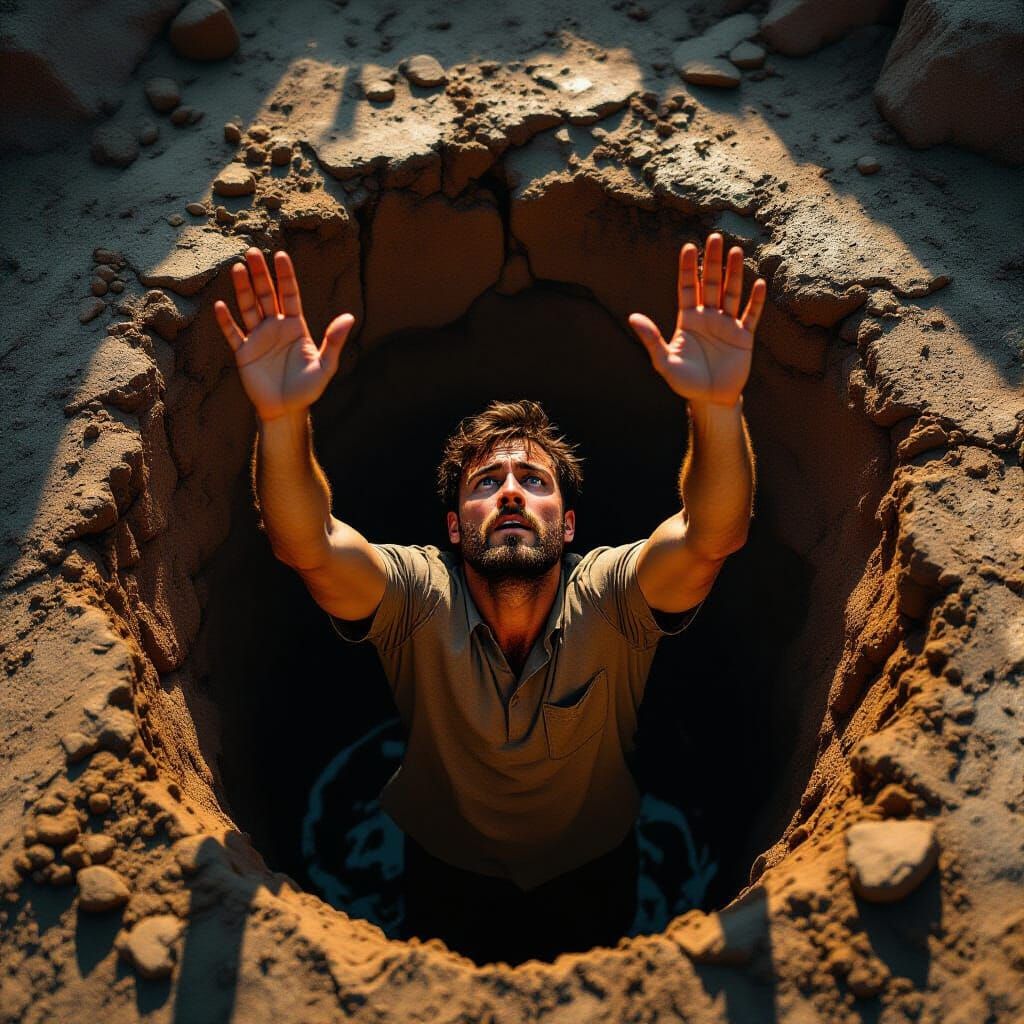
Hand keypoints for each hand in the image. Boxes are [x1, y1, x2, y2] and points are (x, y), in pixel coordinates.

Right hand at [214, 247, 355, 422]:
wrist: (286, 411)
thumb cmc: (308, 389)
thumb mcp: (325, 366)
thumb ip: (334, 341)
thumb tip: (349, 317)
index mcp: (296, 326)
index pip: (290, 295)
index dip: (285, 276)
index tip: (280, 255)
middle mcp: (275, 327)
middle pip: (266, 295)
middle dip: (260, 274)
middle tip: (252, 252)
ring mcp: (258, 338)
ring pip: (249, 308)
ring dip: (243, 289)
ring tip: (237, 267)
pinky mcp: (244, 352)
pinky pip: (233, 333)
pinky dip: (226, 321)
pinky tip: (221, 305)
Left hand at [628, 233, 765, 406]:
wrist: (711, 400)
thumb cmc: (685, 382)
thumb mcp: (664, 362)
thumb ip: (651, 339)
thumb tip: (633, 317)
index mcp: (688, 319)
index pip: (688, 288)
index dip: (688, 268)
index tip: (689, 246)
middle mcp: (708, 317)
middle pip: (711, 284)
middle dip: (712, 261)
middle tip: (715, 237)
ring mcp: (727, 325)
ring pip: (731, 293)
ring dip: (734, 273)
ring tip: (735, 251)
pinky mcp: (743, 337)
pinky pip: (751, 315)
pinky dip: (756, 300)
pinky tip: (759, 283)